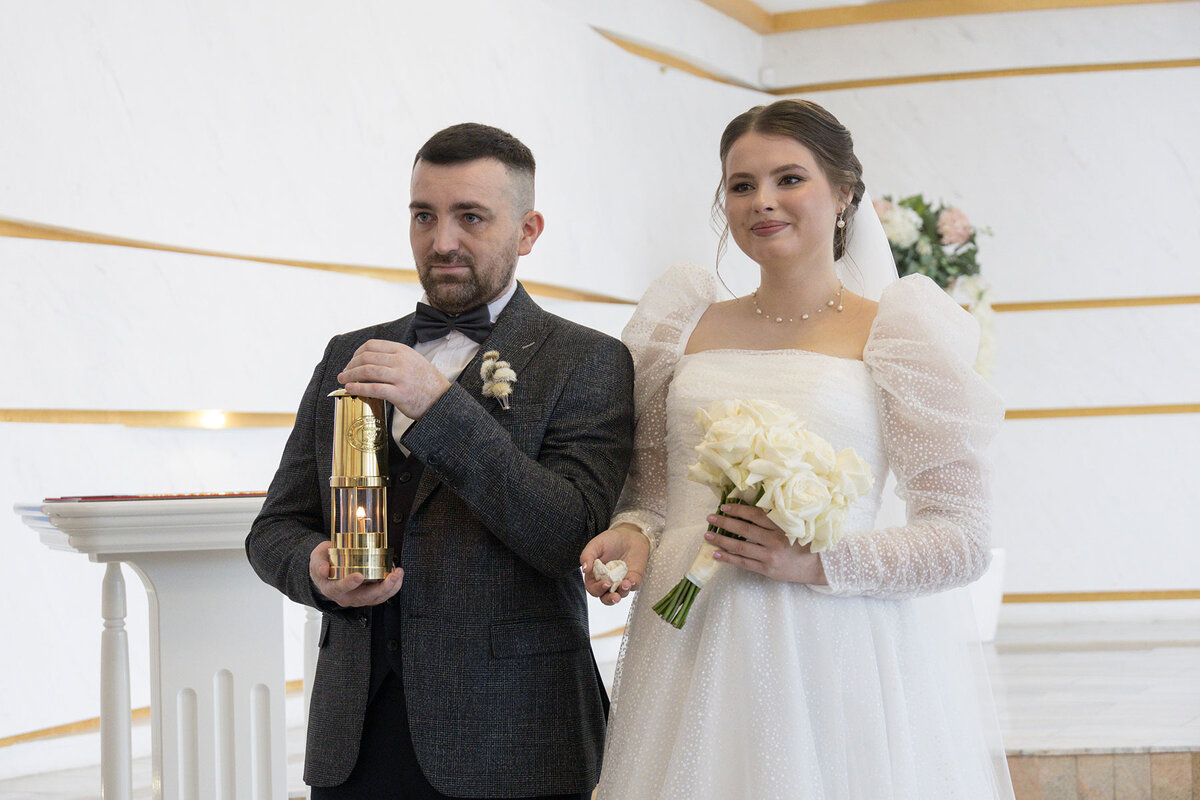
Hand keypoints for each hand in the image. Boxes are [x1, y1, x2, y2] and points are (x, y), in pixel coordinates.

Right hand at [309, 541, 403, 606]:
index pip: (340, 588)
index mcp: (331, 588)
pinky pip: (382, 595)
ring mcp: (358, 598)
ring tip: (398, 573)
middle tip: (392, 575)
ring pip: (376, 598)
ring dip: (391, 587)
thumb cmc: (323, 564)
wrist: (327, 572)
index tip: (359, 576)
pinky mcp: (368, 596)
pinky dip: (392, 587)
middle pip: (364, 597)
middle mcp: (345, 597)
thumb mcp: (316, 559)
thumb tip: (323, 570)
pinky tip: (397, 575)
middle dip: (381, 587)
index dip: (349, 583)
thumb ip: (318, 563)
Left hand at [338, 339, 450, 418]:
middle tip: (344, 373)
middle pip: (366, 358)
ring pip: (367, 371)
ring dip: (350, 376)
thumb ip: (394, 357)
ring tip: (343, 381)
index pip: (372, 345)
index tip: (351, 362)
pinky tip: (350, 389)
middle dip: (350, 365)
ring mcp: (401, 377)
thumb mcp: (413, 360)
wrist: (442, 399)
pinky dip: (358, 388)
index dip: (356, 353)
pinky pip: (373, 388)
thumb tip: (369, 359)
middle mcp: (401, 361)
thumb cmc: (426, 382)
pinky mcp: (400, 394)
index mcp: (402, 350)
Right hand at [580, 523, 649, 605]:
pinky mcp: (633, 579)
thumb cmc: (610, 540)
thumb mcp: (596, 544)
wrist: (629, 535)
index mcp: (595, 576)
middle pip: (606, 598)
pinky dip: (633, 585)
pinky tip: (632, 580)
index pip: (593, 588)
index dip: (598, 589)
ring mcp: (621, 582)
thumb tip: (584, 569)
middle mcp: (607, 582)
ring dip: (622, 592)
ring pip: (620, 594)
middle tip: (615, 596)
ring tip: (625, 584)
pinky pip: (634, 586)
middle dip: (610, 599)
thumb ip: (588, 555)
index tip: (605, 583)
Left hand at [705, 503, 826, 584]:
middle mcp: (775, 540)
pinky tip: (716, 554)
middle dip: (725, 522)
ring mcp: (770, 556)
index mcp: (782, 526)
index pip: (755, 515)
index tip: (724, 506)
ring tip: (707, 535)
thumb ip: (777, 518)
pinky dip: (729, 558)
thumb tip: (751, 508)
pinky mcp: (767, 569)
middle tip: (710, 517)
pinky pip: (744, 563)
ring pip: (741, 546)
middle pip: (744, 530)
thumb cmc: (805, 542)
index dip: (739, 510)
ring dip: (722, 540)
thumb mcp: (795, 526)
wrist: (818, 566)